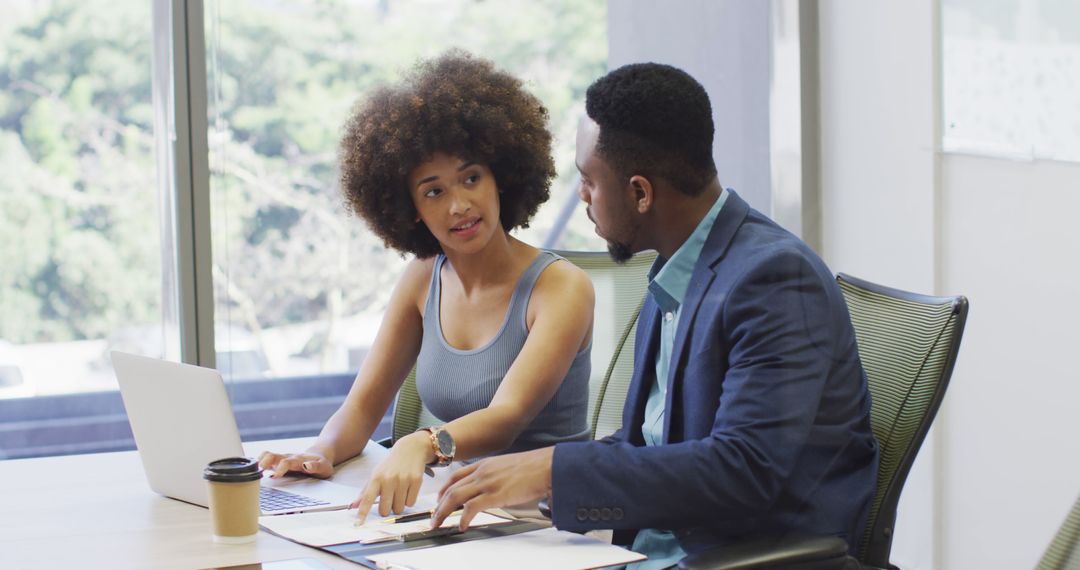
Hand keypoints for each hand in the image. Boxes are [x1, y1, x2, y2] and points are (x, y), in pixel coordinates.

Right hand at [257, 450, 333, 478]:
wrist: (320, 456)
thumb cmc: (321, 464)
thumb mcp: (323, 467)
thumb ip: (316, 466)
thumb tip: (307, 466)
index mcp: (298, 460)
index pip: (287, 462)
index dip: (281, 468)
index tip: (276, 475)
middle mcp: (288, 458)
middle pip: (274, 456)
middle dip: (265, 462)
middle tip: (260, 470)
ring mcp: (282, 459)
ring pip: (268, 456)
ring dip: (260, 461)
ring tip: (254, 470)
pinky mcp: (278, 463)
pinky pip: (266, 459)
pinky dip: (258, 462)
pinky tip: (252, 469)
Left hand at [352, 432, 431, 521]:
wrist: (410, 449)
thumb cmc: (391, 464)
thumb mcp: (376, 474)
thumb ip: (365, 491)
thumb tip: (353, 506)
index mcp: (376, 478)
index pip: (367, 499)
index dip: (362, 513)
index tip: (358, 524)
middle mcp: (389, 479)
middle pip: (385, 510)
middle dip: (386, 509)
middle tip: (389, 499)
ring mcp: (403, 480)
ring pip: (399, 508)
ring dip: (398, 505)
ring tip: (399, 492)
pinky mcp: (416, 481)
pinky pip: (411, 503)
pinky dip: (409, 500)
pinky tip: (408, 489)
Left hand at [431, 447, 553, 530]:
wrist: (546, 466)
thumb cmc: (533, 467)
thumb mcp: (507, 466)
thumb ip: (495, 474)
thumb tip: (493, 487)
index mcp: (485, 464)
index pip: (456, 476)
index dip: (444, 489)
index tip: (439, 499)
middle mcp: (482, 472)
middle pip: (451, 488)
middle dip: (439, 504)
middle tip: (434, 516)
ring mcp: (487, 482)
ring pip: (455, 497)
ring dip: (443, 512)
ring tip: (439, 523)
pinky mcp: (495, 495)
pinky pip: (471, 508)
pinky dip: (463, 518)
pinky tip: (462, 525)